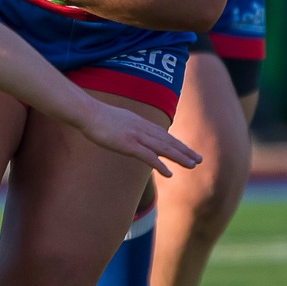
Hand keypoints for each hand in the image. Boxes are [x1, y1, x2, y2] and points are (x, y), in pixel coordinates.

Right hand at [78, 100, 202, 177]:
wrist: (87, 112)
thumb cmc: (98, 117)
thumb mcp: (118, 120)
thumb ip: (128, 127)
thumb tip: (130, 133)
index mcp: (141, 123)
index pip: (164, 135)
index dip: (178, 144)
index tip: (189, 151)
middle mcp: (142, 129)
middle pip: (168, 141)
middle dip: (185, 151)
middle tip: (199, 160)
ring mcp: (136, 136)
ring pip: (163, 148)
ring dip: (179, 157)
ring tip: (192, 165)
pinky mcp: (128, 144)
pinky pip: (148, 156)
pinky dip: (160, 165)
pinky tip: (169, 173)